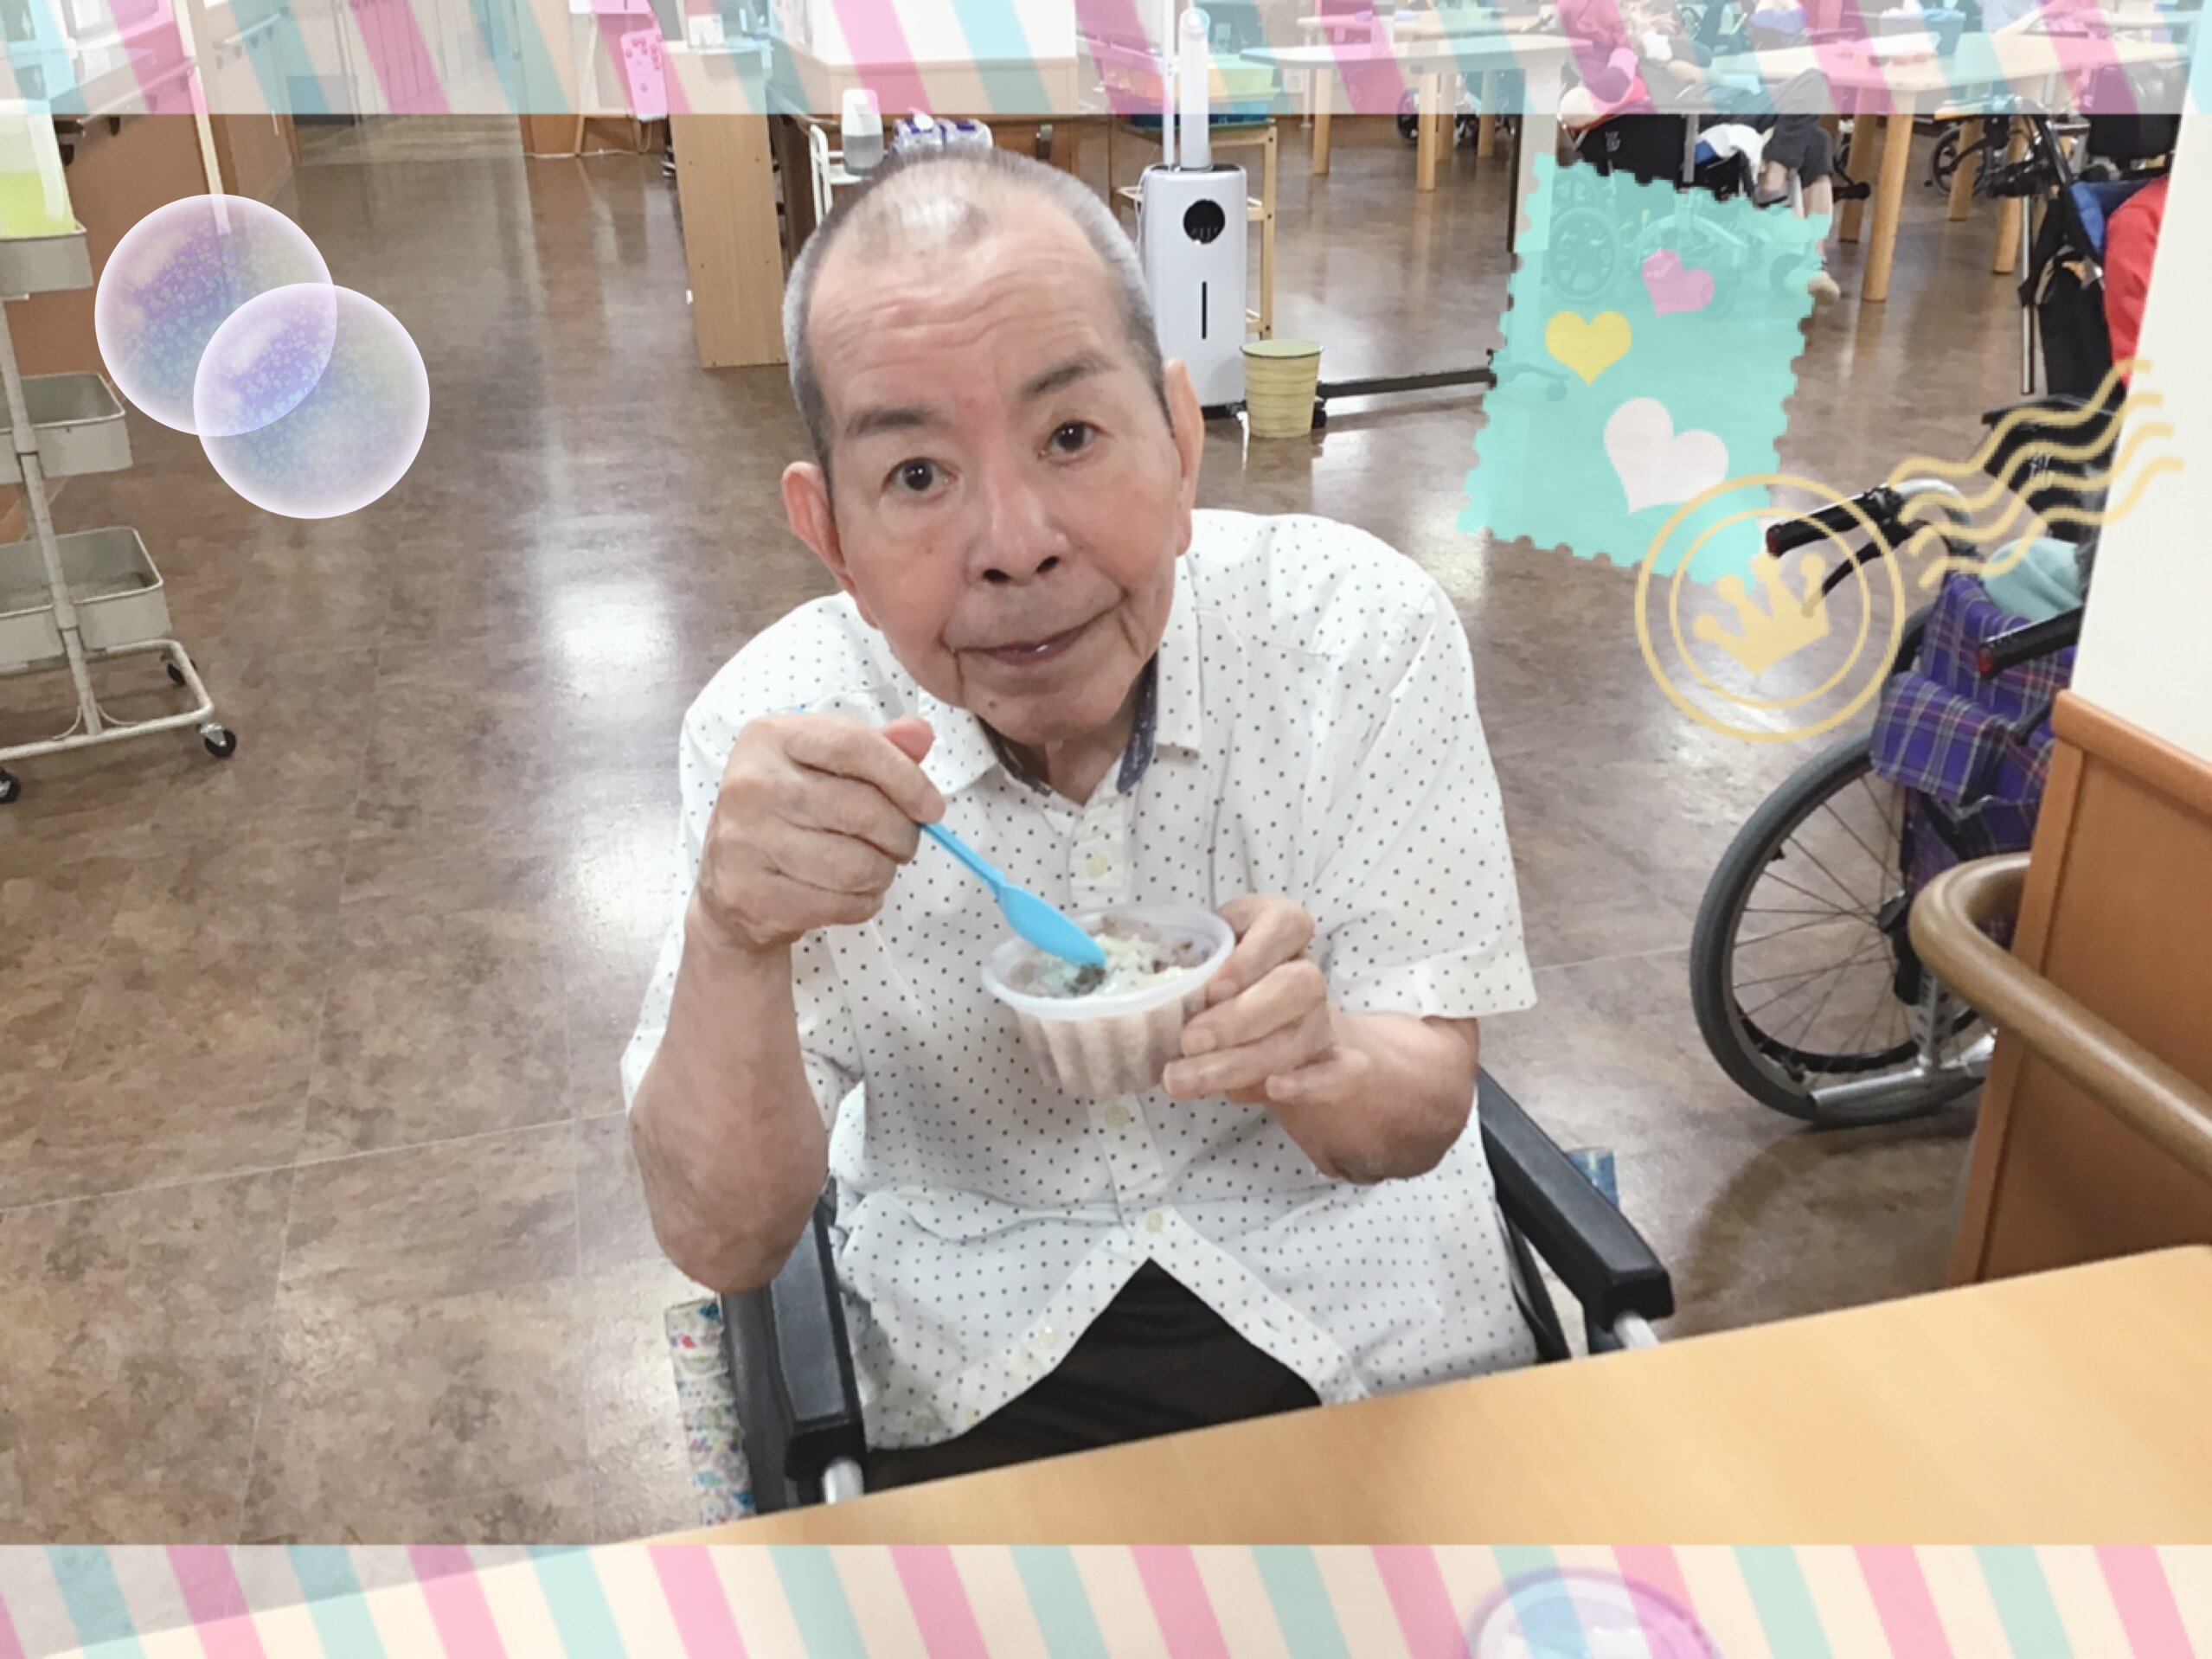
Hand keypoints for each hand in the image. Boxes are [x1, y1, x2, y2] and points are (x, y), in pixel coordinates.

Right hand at [690, 714, 943, 954]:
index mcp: (770, 738)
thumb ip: (877, 748)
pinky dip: (863, 902)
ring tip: (872, 867)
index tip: (932, 808)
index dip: (906, 778)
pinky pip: (841, 904)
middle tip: (901, 843)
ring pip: (857, 865)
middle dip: (901, 835)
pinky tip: (849, 891)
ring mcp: (745, 841)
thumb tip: (921, 734)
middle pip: (863, 810)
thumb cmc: (789, 813)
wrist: (728, 881)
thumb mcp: (825, 767)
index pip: (854, 745)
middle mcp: (750, 784)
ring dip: (883, 873)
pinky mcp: (751, 895)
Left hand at [1162, 896, 1367, 1107]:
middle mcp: (1305, 974)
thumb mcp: (1200, 965)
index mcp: (1277, 932)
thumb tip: (1144, 994)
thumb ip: (1185, 968)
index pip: (1286, 924)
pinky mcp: (1333, 1064)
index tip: (1214, 988)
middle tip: (1189, 1041)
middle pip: (1295, 986)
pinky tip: (1274, 1090)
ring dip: (1240, 1063)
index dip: (1253, 955)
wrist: (1274, 1034)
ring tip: (1184, 1080)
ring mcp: (1321, 1021)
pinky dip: (1310, 1083)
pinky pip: (1340, 1072)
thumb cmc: (1222, 990)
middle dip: (1240, 1018)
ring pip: (1298, 1037)